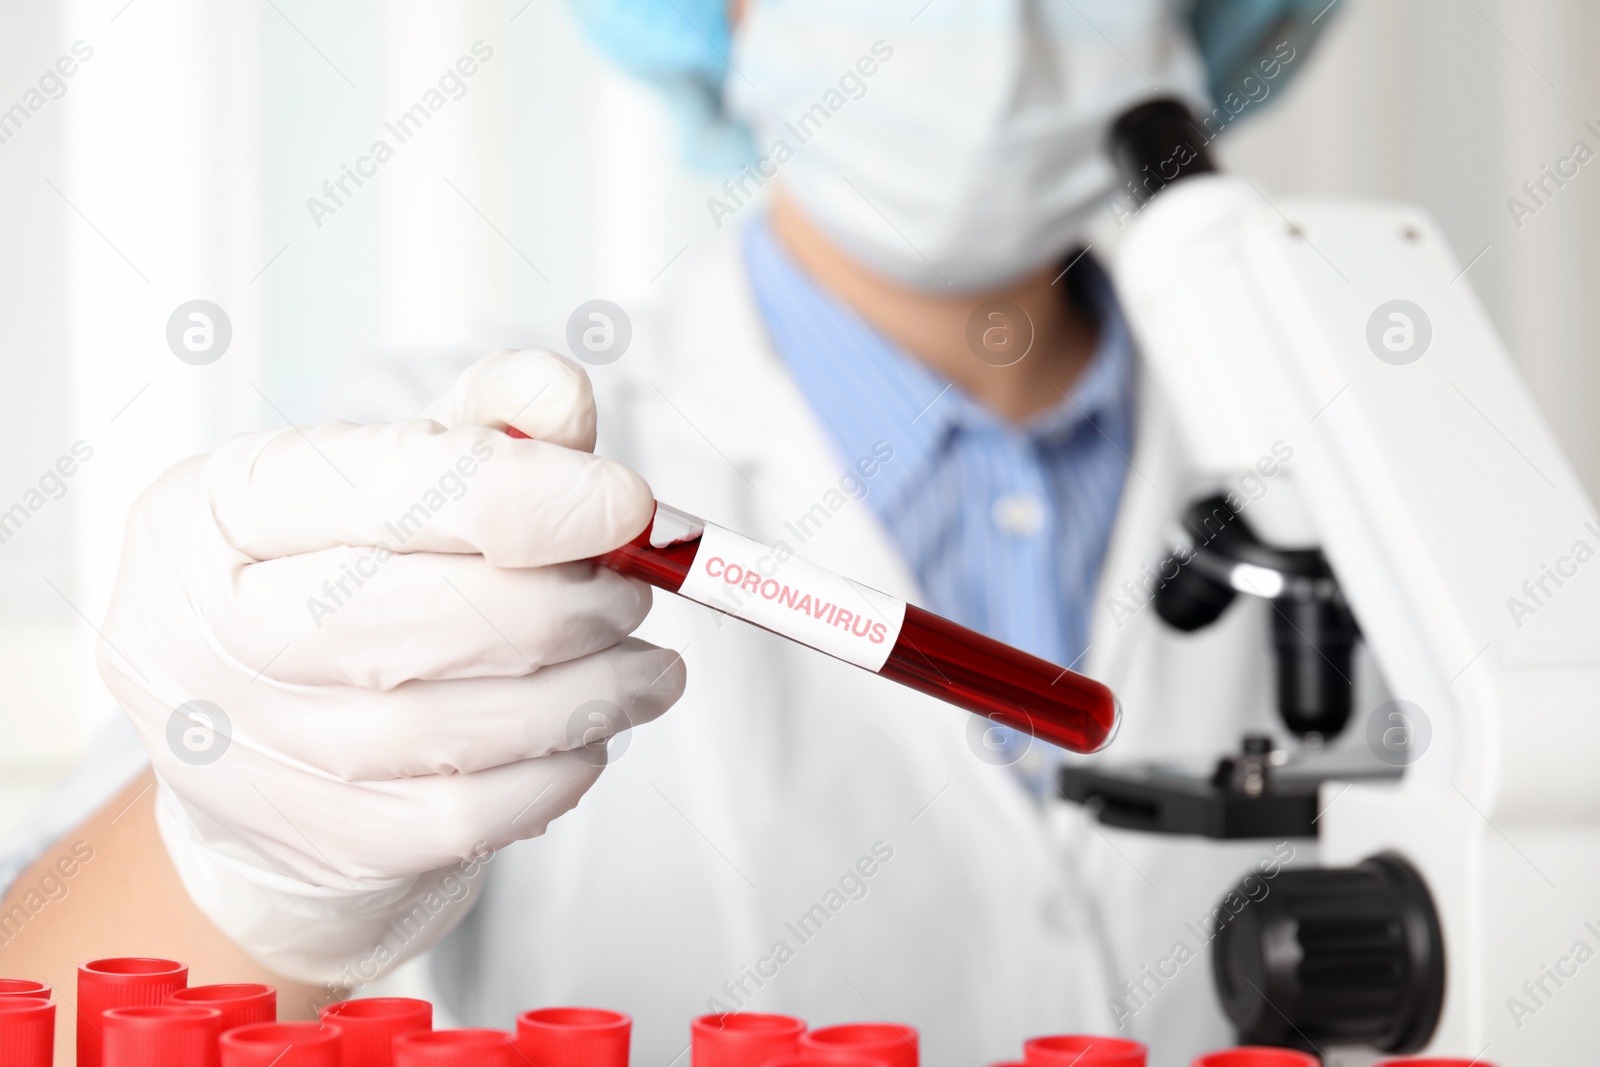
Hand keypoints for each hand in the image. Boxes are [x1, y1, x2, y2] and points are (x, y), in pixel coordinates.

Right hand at [97, 350, 684, 984]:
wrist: (242, 735)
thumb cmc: (332, 578)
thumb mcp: (388, 472)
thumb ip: (484, 421)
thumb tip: (563, 402)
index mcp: (226, 506)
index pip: (395, 489)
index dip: (534, 496)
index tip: (627, 503)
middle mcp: (222, 631)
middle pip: (447, 616)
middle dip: (577, 603)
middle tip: (631, 591)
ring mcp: (264, 751)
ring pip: (475, 726)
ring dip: (597, 692)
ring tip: (644, 667)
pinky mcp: (322, 841)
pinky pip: (477, 815)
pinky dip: (561, 771)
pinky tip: (586, 736)